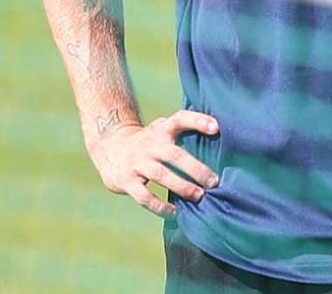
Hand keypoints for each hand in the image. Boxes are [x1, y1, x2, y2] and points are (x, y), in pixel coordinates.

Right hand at [89, 110, 219, 217]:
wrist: (110, 148)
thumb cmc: (150, 141)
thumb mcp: (163, 130)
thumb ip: (185, 132)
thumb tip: (222, 140)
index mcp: (162, 129)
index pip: (180, 119)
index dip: (198, 121)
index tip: (217, 128)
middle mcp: (149, 144)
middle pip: (174, 154)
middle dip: (196, 169)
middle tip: (214, 182)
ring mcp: (136, 162)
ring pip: (161, 175)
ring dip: (182, 187)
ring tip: (200, 197)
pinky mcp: (126, 181)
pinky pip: (144, 196)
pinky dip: (160, 206)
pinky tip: (175, 213)